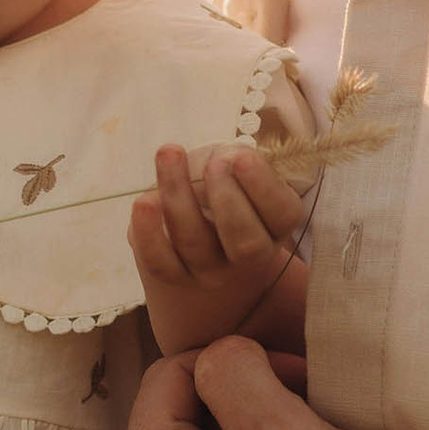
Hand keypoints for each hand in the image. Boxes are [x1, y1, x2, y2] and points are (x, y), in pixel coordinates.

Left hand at [130, 142, 307, 356]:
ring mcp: (209, 273)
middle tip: (213, 164)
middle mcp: (248, 259)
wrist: (200, 247)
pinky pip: (159, 261)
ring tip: (170, 152)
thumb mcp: (241, 173)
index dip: (263, 186)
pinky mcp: (172, 277)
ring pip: (194, 243)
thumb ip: (237, 161)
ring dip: (179, 194)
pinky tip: (145, 200)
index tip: (240, 158)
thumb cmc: (225, 193)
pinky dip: (148, 231)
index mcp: (275, 228)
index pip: (283, 214)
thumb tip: (225, 158)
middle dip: (227, 199)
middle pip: (244, 241)